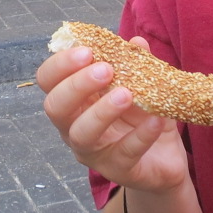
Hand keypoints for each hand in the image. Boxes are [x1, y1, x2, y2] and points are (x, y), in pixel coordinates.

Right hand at [39, 38, 189, 195]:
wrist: (164, 158)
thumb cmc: (141, 116)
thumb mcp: (140, 85)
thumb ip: (136, 64)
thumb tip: (137, 42)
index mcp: (73, 101)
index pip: (48, 81)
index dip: (60, 65)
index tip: (86, 50)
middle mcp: (73, 127)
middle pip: (56, 107)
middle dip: (77, 86)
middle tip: (105, 70)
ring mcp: (93, 153)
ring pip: (82, 134)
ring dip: (102, 111)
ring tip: (127, 94)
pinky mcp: (118, 171)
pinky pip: (124, 153)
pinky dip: (140, 135)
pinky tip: (155, 120)